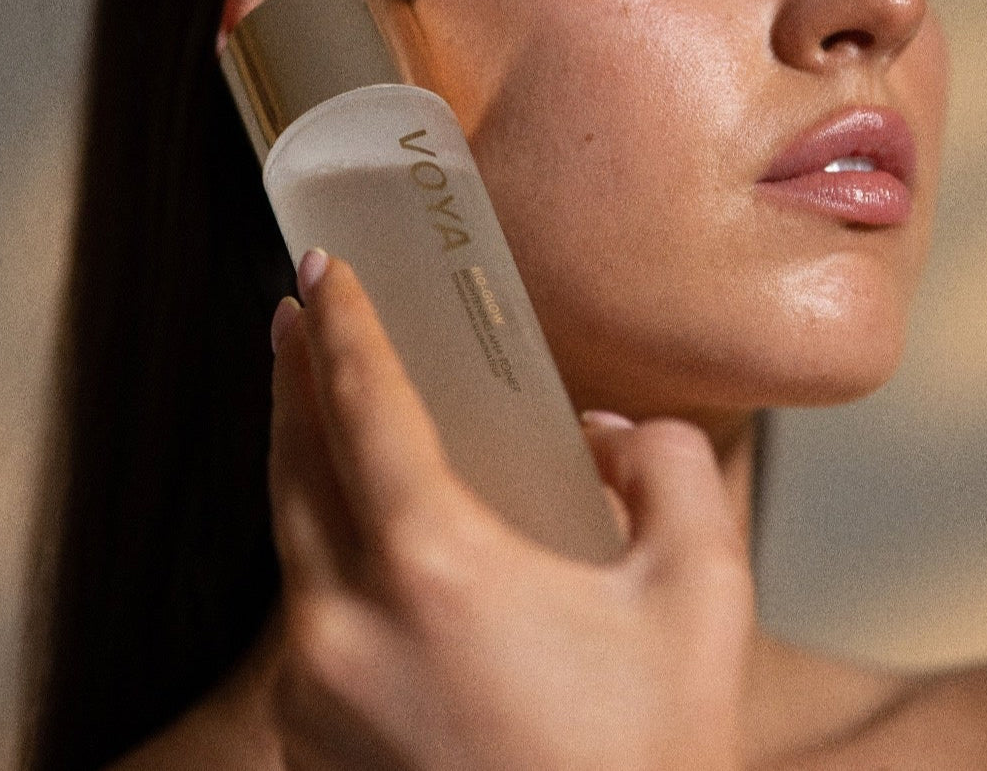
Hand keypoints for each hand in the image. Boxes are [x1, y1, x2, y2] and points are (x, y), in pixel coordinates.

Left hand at [267, 248, 753, 770]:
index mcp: (434, 570)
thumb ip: (670, 470)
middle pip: (294, 461)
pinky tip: (352, 524)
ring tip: (315, 398)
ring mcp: (312, 693)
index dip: (342, 324)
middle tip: (299, 308)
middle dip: (293, 372)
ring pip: (288, 536)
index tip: (321, 266)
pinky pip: (303, 607)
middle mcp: (346, 627)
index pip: (363, 407)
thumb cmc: (647, 760)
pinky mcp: (307, 742)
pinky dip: (316, 542)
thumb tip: (608, 434)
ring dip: (295, 454)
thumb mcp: (698, 594)